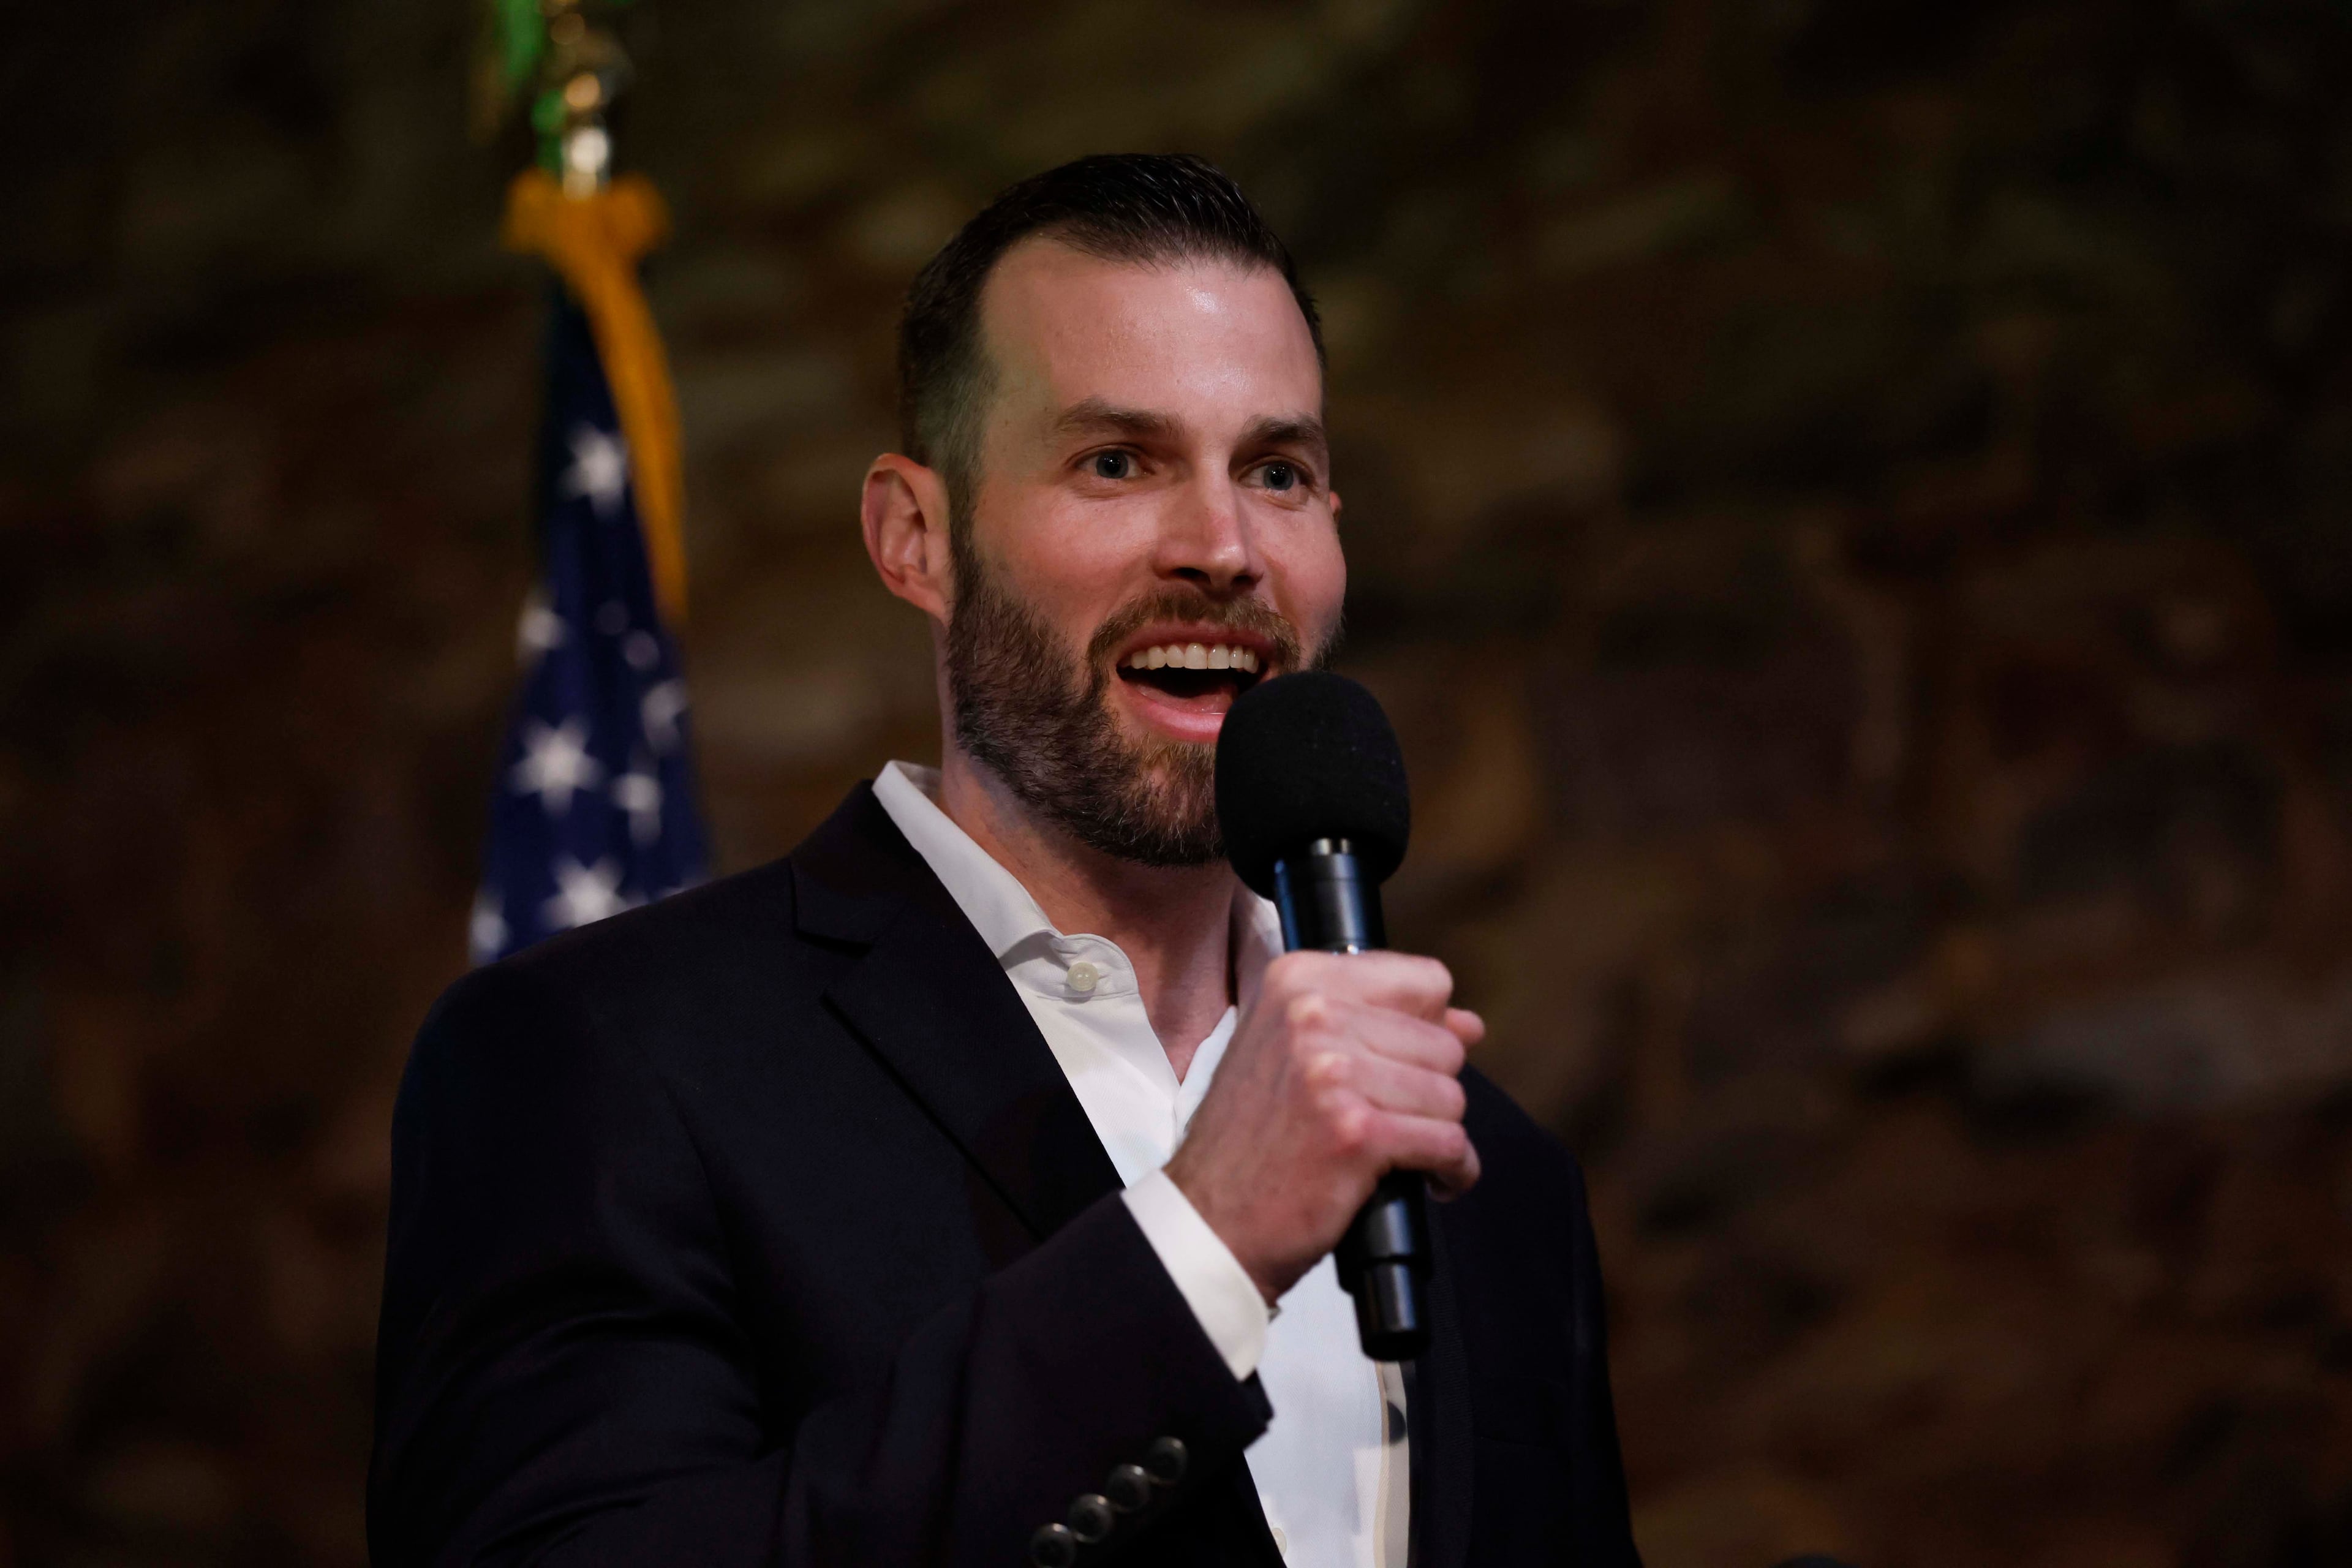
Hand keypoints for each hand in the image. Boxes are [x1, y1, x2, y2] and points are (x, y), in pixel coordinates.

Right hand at [1164, 950, 1482, 1304]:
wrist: (1210, 1217)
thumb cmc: (1253, 1138)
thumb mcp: (1294, 1051)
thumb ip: (1378, 1024)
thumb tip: (1469, 1025)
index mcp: (1299, 980)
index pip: (1424, 982)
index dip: (1427, 1029)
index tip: (1403, 1064)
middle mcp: (1313, 1015)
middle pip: (1444, 1044)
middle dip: (1431, 1091)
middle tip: (1391, 1121)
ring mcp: (1333, 1073)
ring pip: (1451, 1096)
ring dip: (1439, 1134)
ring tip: (1403, 1153)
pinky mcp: (1356, 1133)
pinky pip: (1449, 1143)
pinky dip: (1451, 1171)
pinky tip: (1428, 1182)